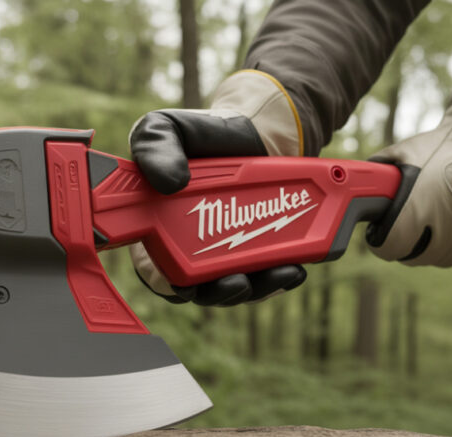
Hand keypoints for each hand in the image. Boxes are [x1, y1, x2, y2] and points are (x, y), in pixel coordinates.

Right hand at [129, 70, 307, 305]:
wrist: (257, 131)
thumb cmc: (203, 136)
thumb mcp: (168, 130)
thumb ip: (155, 148)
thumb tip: (170, 182)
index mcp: (158, 229)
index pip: (155, 272)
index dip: (168, 284)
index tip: (186, 285)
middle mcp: (192, 250)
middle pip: (202, 290)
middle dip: (221, 293)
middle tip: (238, 282)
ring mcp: (227, 255)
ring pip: (239, 287)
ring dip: (258, 288)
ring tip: (279, 273)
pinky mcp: (259, 252)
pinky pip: (268, 276)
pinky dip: (281, 276)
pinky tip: (296, 267)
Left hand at [366, 80, 451, 266]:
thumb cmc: (447, 145)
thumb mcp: (406, 151)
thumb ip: (380, 171)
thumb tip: (356, 183)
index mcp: (419, 209)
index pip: (390, 248)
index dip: (384, 242)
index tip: (385, 233)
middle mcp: (447, 230)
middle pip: (417, 257)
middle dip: (410, 242)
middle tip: (415, 222)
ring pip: (444, 258)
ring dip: (439, 244)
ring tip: (443, 214)